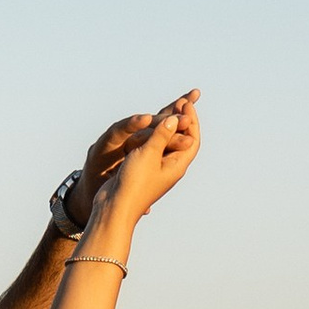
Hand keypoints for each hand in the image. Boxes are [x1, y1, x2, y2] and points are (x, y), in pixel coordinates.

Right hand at [94, 90, 200, 225]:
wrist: (116, 206)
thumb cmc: (134, 182)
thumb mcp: (149, 154)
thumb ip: (162, 135)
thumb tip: (176, 119)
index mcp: (177, 166)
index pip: (192, 139)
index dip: (191, 120)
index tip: (186, 103)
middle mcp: (170, 168)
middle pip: (182, 141)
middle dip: (182, 121)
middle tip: (180, 102)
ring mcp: (157, 170)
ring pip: (167, 144)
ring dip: (168, 127)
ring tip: (166, 111)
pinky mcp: (143, 170)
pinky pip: (153, 149)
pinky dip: (154, 136)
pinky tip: (147, 128)